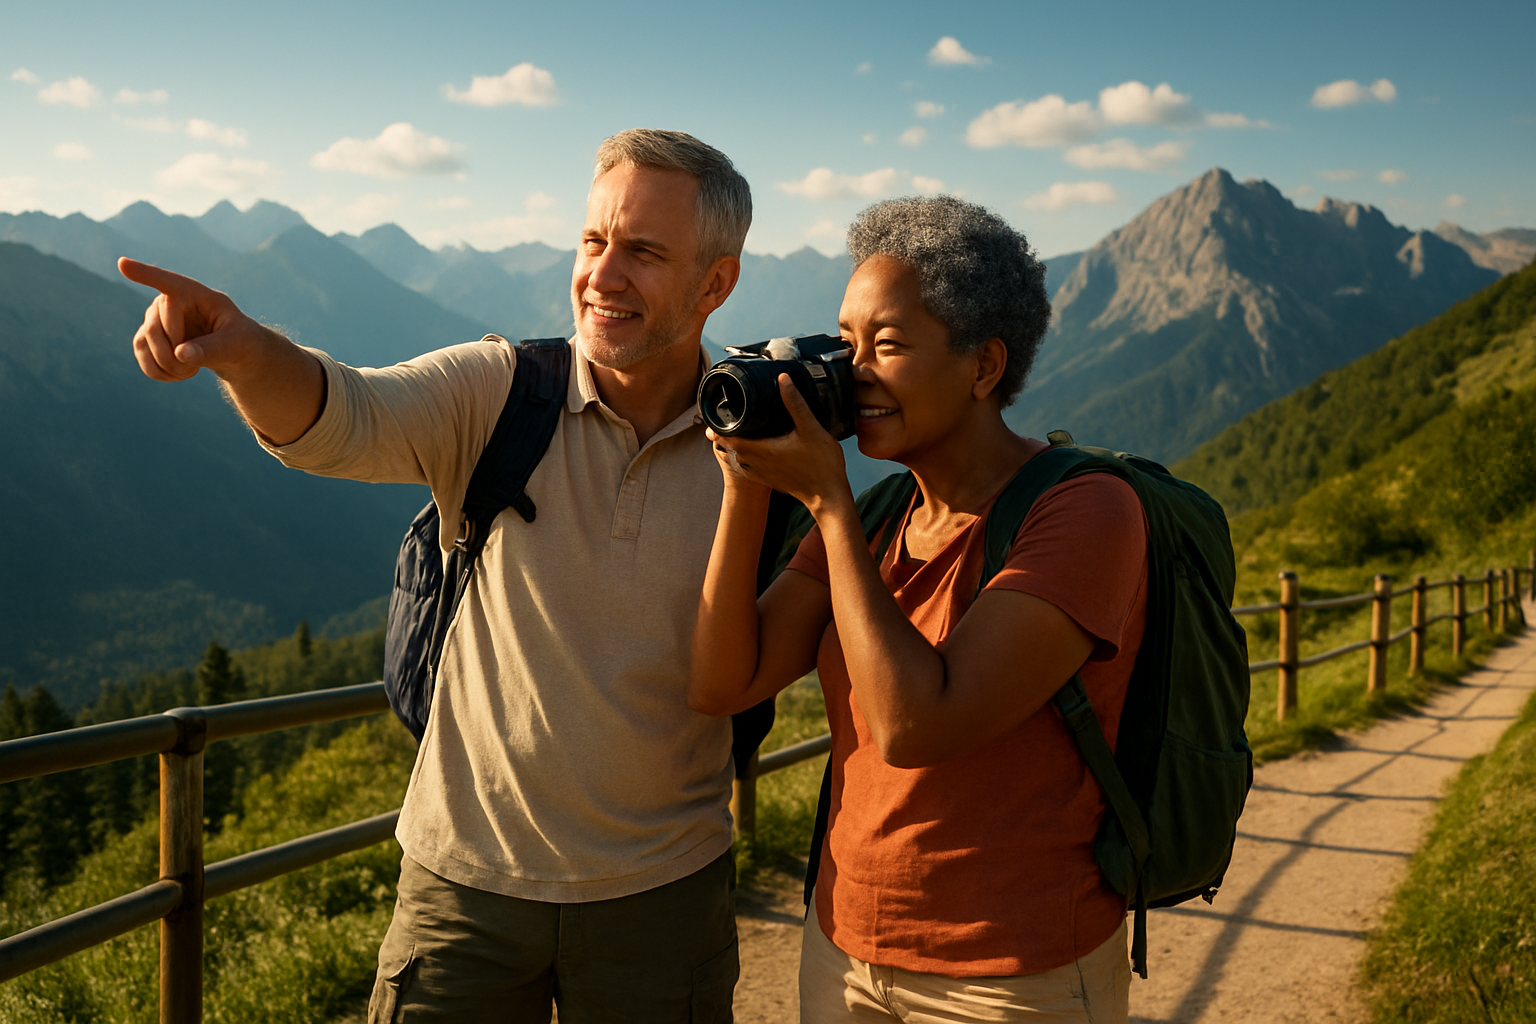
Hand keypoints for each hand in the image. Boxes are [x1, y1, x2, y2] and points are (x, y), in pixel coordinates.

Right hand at [119, 257, 268, 382]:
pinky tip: (177, 374)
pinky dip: (158, 371)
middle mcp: (170, 301)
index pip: (168, 283)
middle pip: (156, 326)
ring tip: (189, 372)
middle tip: (193, 370)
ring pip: (144, 342)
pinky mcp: (149, 336)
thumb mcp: (234, 344)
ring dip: (165, 365)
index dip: (145, 275)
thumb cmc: (238, 340)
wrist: (232, 351)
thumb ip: (211, 348)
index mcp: (196, 294)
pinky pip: (141, 354)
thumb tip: (180, 354)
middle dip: (172, 354)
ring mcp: (156, 318)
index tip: (123, 264)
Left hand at [708, 374, 853, 516]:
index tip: (716, 415)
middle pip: (732, 447)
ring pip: (740, 458)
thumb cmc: (822, 464)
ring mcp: (764, 474)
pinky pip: (750, 468)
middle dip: (726, 433)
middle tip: (725, 417)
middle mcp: (759, 463)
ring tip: (737, 431)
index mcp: (764, 449)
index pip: (730, 438)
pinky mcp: (772, 480)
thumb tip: (782, 380)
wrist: (829, 496)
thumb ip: (795, 403)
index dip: (720, 426)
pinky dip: (746, 458)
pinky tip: (755, 450)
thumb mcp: (811, 428)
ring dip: (736, 446)